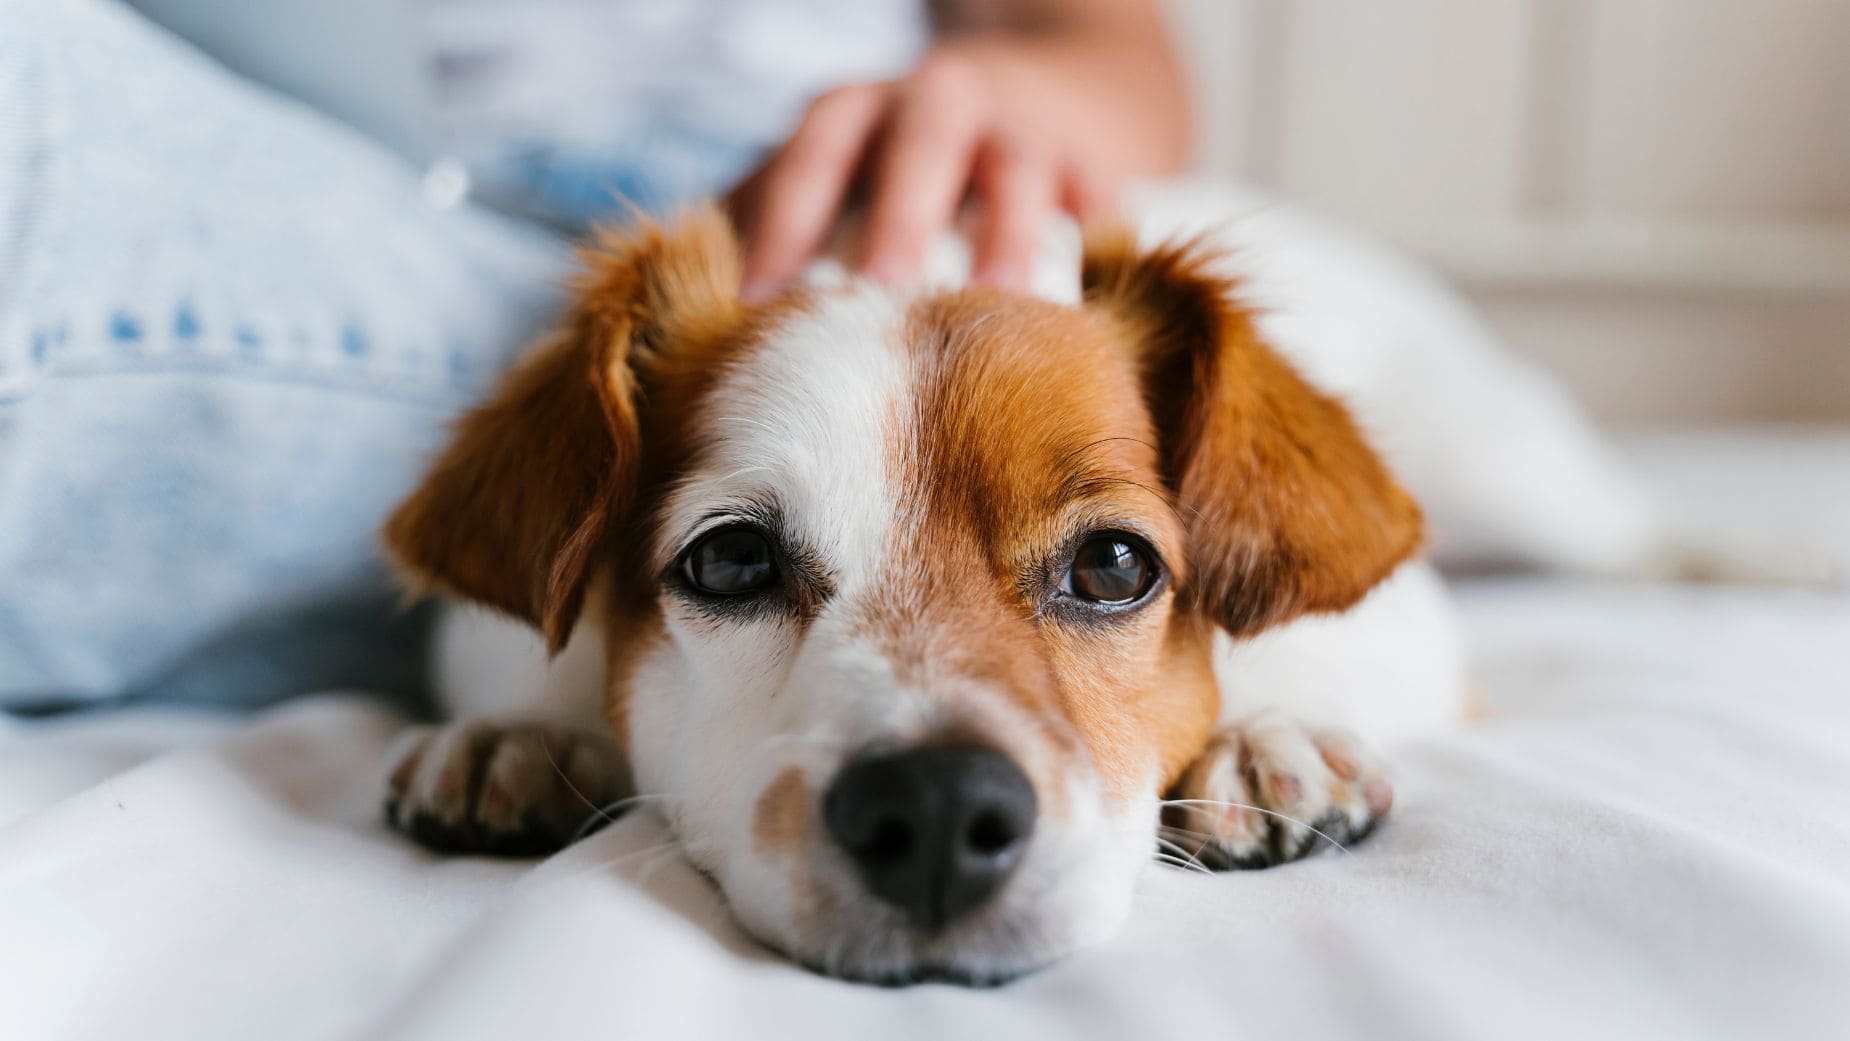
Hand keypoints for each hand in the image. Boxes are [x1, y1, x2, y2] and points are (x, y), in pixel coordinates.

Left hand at [729, 32, 1185, 301]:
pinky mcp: (1091, 160)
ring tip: (998, 304)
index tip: (758, 303)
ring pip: (1017, 169)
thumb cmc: (890, 175)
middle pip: (917, 149)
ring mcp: (1021, 128)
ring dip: (1007, 234)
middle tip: (881, 296)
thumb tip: (685, 329)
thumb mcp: (825, 181)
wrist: (1030, 100)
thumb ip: (766, 232)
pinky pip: (1099, 195)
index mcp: (856, 113)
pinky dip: (1098, 234)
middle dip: (898, 220)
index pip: (811, 157)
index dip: (784, 223)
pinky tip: (1090, 294)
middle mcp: (938, 104)